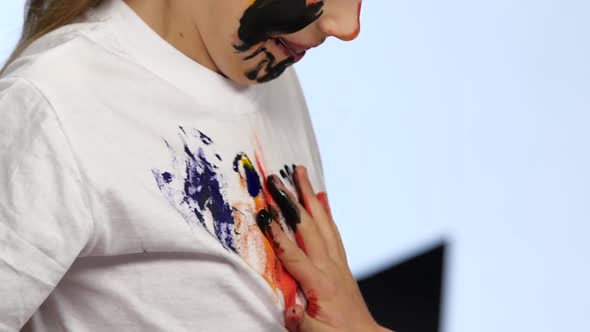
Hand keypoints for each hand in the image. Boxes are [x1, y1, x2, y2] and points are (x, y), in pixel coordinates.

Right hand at [264, 166, 391, 331]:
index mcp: (320, 283)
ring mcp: (337, 262)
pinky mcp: (340, 263)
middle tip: (279, 179)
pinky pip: (332, 231)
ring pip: (322, 222)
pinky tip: (320, 200)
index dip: (278, 234)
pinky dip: (325, 212)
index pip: (294, 254)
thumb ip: (300, 322)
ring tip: (302, 174)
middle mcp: (330, 267)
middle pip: (309, 227)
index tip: (265, 212)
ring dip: (310, 197)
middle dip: (292, 200)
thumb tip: (290, 311)